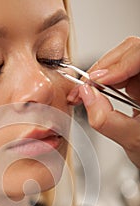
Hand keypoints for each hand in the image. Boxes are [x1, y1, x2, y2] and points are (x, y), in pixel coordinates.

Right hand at [67, 36, 139, 167]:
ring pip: (119, 60)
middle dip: (102, 69)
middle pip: (128, 52)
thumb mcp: (131, 140)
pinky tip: (92, 92)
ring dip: (97, 75)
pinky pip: (115, 73)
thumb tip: (86, 95)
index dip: (118, 64)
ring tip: (83, 92)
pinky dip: (99, 82)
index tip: (97, 81)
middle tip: (84, 87)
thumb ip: (106, 119)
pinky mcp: (136, 84)